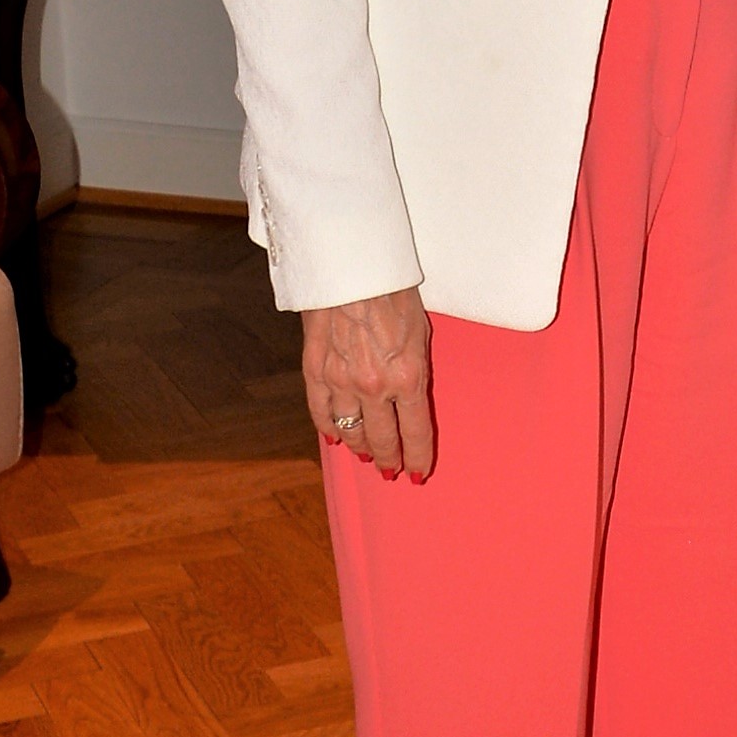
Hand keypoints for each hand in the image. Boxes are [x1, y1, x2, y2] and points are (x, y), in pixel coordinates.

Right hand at [302, 287, 435, 477]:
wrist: (351, 265)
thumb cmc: (393, 291)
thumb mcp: (421, 332)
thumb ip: (416, 369)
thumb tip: (410, 397)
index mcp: (408, 376)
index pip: (416, 432)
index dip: (418, 457)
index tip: (418, 472)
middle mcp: (375, 386)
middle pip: (382, 439)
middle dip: (389, 459)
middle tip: (392, 470)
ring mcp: (341, 381)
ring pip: (350, 431)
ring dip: (359, 447)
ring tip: (366, 455)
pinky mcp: (314, 370)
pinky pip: (320, 412)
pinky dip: (328, 428)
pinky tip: (335, 437)